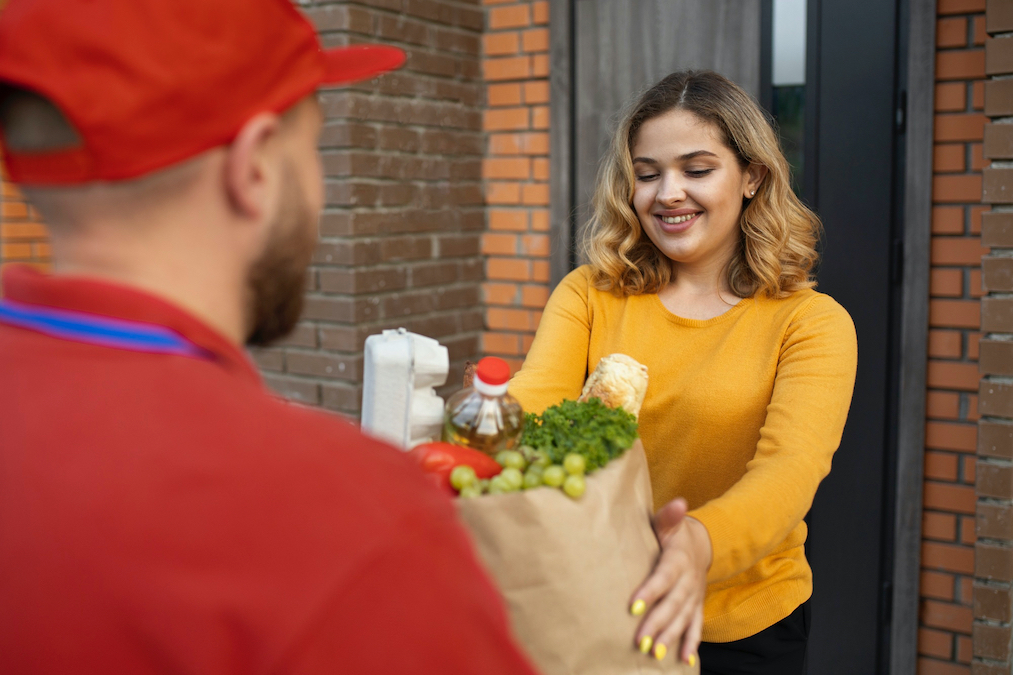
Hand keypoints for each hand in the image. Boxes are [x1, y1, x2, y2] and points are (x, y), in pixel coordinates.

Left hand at [629, 498, 711, 664]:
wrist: (701, 544)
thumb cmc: (674, 533)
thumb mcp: (669, 521)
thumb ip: (669, 515)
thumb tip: (678, 503)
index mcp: (678, 559)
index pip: (664, 576)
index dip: (651, 591)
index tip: (634, 606)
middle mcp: (689, 580)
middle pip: (673, 603)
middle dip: (657, 622)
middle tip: (640, 640)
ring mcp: (694, 595)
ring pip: (683, 619)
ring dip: (671, 637)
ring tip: (656, 653)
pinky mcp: (696, 606)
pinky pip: (696, 627)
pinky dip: (691, 644)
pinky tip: (683, 661)